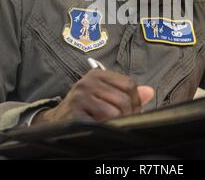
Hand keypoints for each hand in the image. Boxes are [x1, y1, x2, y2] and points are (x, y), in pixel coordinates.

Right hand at [32, 69, 153, 124]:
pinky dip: (106, 129)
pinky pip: (102, 123)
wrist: (55, 121)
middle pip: (124, 99)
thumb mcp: (103, 94)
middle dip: (129, 114)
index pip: (129, 84)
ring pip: (115, 112)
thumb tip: (149, 92)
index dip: (136, 100)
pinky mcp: (75, 113)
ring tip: (114, 126)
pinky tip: (103, 129)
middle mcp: (88, 82)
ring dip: (118, 123)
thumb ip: (126, 93)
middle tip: (126, 122)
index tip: (134, 111)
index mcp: (98, 75)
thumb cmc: (82, 107)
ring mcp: (80, 97)